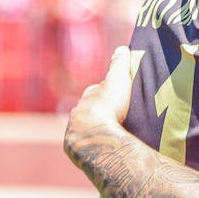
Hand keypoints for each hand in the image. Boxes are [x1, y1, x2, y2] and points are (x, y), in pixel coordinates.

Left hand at [64, 46, 133, 166]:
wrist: (95, 136)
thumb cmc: (108, 106)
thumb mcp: (118, 81)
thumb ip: (119, 65)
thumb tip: (122, 48)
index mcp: (88, 97)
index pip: (96, 91)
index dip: (106, 92)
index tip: (116, 95)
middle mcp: (79, 113)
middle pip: (90, 110)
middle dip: (99, 112)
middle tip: (116, 116)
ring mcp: (76, 131)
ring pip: (87, 128)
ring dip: (97, 130)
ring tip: (111, 135)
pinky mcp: (77, 149)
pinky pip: (88, 144)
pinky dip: (95, 144)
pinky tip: (104, 148)